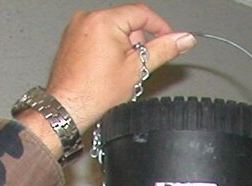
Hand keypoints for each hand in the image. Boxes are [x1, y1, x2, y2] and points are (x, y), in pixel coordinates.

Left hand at [43, 6, 195, 133]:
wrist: (68, 107)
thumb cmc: (94, 93)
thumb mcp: (137, 69)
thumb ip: (163, 49)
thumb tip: (184, 39)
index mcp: (104, 20)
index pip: (142, 13)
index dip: (160, 27)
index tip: (168, 40)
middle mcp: (87, 18)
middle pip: (127, 21)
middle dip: (137, 43)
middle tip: (135, 66)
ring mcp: (77, 26)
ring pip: (113, 29)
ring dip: (123, 47)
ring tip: (117, 72)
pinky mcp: (72, 37)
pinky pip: (98, 35)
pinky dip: (108, 48)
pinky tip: (105, 70)